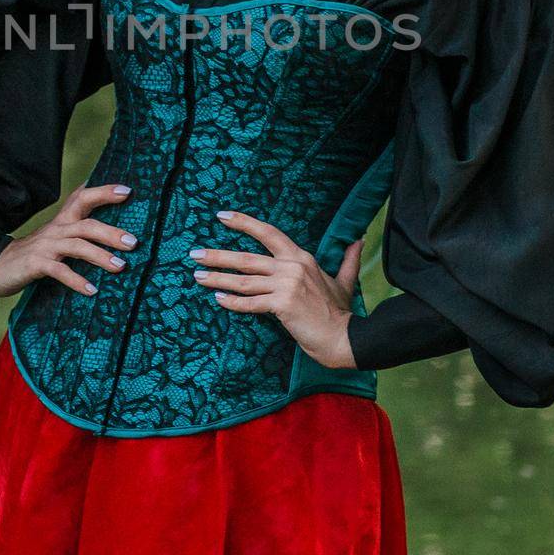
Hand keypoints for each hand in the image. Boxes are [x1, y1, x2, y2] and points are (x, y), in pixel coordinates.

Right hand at [0, 182, 136, 300]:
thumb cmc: (36, 253)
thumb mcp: (57, 237)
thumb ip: (79, 232)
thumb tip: (113, 233)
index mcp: (63, 220)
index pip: (83, 198)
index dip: (104, 192)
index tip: (127, 190)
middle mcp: (56, 229)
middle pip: (86, 224)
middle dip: (111, 232)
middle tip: (133, 242)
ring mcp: (46, 246)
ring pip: (76, 246)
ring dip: (100, 256)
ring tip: (120, 266)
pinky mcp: (36, 264)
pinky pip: (59, 271)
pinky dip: (76, 280)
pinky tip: (92, 290)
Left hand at [189, 209, 361, 369]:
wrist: (345, 337)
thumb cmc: (340, 312)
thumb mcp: (344, 281)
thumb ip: (348, 260)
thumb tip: (358, 240)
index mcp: (301, 258)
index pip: (268, 233)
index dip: (244, 223)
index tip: (222, 216)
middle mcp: (291, 267)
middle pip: (247, 258)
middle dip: (218, 255)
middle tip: (195, 254)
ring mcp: (286, 285)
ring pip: (243, 280)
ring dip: (218, 279)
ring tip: (198, 277)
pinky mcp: (282, 305)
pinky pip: (251, 303)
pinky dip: (233, 302)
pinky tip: (218, 300)